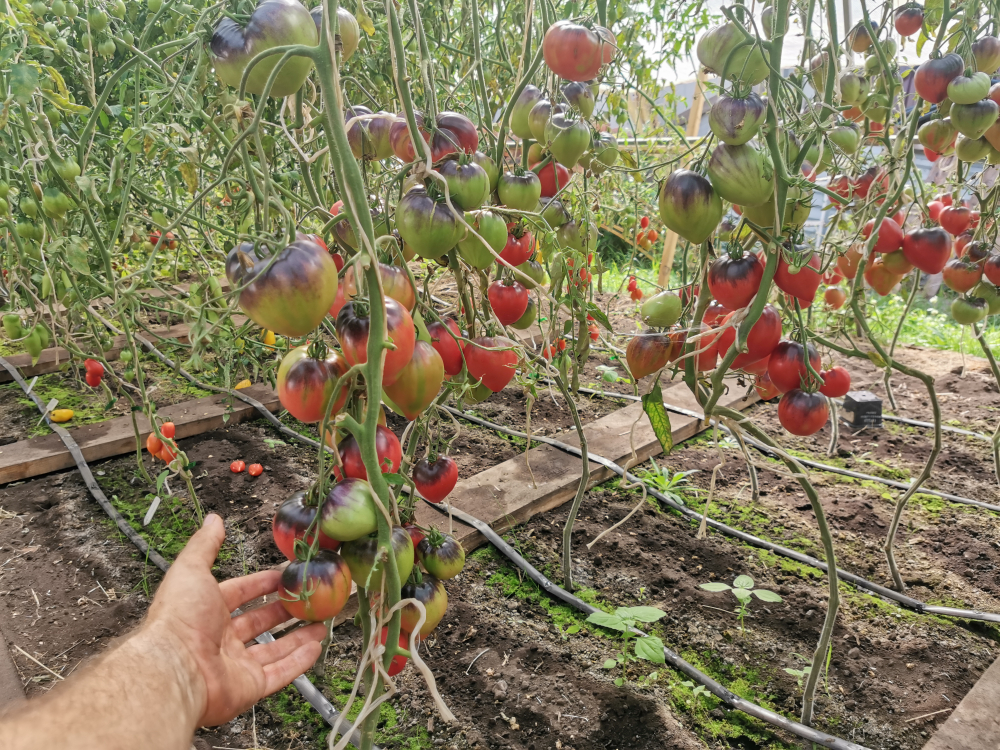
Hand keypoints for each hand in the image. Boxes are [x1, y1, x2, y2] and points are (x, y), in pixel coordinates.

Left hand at [144, 513, 325, 725]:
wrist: (174, 669)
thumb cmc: (179, 619)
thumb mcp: (191, 570)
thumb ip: (205, 545)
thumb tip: (212, 519)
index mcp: (207, 612)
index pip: (240, 593)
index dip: (262, 583)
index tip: (284, 574)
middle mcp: (221, 640)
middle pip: (260, 622)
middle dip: (284, 610)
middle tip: (308, 598)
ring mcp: (236, 666)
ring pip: (274, 649)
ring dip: (298, 636)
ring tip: (320, 623)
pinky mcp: (248, 688)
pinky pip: (280, 674)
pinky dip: (299, 662)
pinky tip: (317, 648)